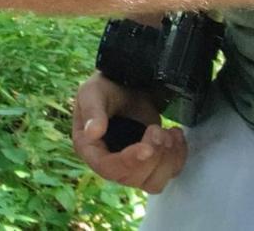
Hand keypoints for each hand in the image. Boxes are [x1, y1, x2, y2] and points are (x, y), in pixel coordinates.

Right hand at [71, 72, 185, 192]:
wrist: (128, 84)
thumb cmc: (106, 88)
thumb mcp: (93, 93)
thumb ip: (92, 111)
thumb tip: (92, 132)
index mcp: (90, 149)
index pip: (107, 167)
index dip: (128, 163)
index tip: (146, 148)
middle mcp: (110, 163)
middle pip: (133, 179)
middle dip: (152, 157)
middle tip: (158, 130)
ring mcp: (133, 166)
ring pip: (154, 183)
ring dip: (167, 160)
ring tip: (169, 132)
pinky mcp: (153, 163)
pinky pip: (170, 173)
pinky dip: (179, 156)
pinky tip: (175, 134)